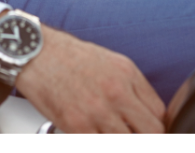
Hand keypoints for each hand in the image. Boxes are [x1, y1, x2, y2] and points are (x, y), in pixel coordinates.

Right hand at [0, 24, 165, 132]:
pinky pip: (98, 141)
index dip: (157, 128)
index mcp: (127, 75)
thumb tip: (152, 114)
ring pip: (125, 139)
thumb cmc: (70, 57)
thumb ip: (135, 88)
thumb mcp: (112, 62)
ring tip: (108, 129)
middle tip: (131, 131)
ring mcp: (97, 111)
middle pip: (150, 132)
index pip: (159, 115)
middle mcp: (116, 93)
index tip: (148, 130)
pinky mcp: (77, 125)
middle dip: (143, 135)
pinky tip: (93, 131)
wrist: (35, 53)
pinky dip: (99, 137)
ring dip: (120, 136)